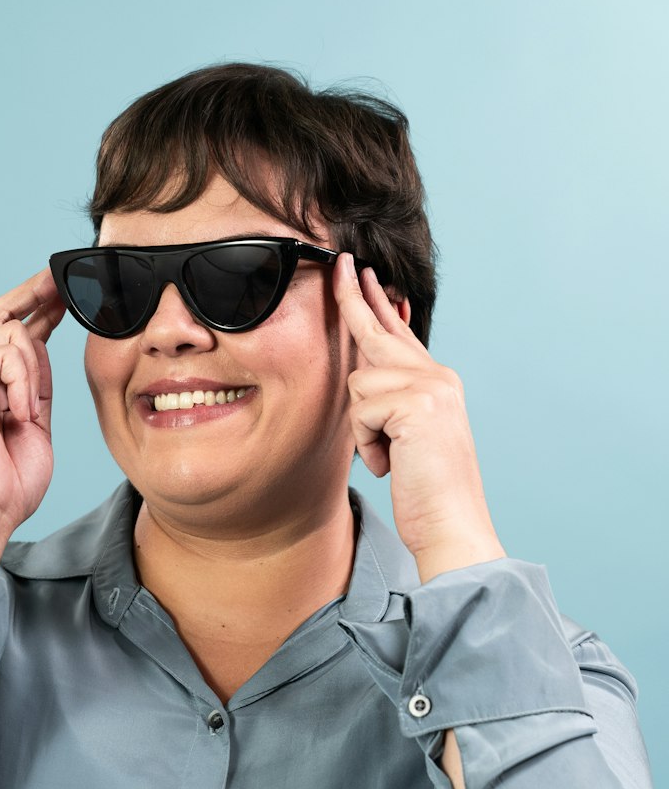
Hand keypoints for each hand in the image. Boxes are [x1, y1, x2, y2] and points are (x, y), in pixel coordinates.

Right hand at [0, 267, 66, 537]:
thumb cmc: (8, 483)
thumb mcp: (35, 423)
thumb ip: (36, 383)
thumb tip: (41, 341)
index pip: (11, 335)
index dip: (38, 310)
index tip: (63, 294)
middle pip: (0, 314)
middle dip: (33, 293)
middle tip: (61, 277)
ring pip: (14, 335)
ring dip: (32, 376)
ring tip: (24, 417)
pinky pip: (8, 354)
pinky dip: (22, 384)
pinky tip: (15, 414)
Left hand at [335, 252, 504, 574]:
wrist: (452, 526)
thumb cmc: (427, 494)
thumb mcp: (406, 439)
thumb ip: (391, 404)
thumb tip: (361, 375)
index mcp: (437, 383)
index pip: (400, 334)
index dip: (377, 304)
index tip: (359, 274)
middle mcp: (438, 377)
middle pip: (379, 331)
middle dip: (353, 298)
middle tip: (337, 262)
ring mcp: (431, 387)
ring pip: (359, 383)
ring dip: (364, 432)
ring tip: (390, 460)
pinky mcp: (416, 405)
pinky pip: (361, 412)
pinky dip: (367, 446)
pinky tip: (391, 465)